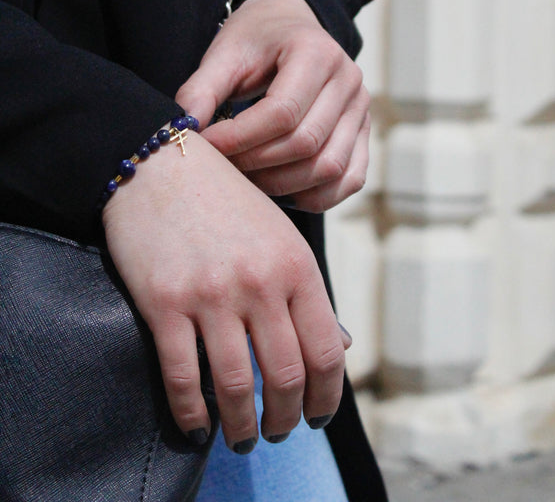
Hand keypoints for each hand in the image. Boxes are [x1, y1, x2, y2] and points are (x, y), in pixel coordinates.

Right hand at [102, 130, 349, 450]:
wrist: (162, 166)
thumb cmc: (228, 203)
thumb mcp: (282, 237)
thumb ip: (309, 292)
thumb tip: (340, 347)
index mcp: (297, 266)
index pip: (326, 350)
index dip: (328, 396)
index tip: (319, 416)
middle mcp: (261, 283)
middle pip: (287, 376)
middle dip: (288, 418)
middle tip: (281, 432)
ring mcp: (212, 295)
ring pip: (237, 386)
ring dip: (242, 427)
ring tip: (243, 439)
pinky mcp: (164, 303)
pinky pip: (182, 378)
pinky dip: (192, 414)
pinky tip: (198, 427)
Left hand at [176, 0, 369, 212]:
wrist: (290, 25)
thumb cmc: (256, 39)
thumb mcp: (224, 52)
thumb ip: (201, 89)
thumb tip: (183, 130)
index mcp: (316, 53)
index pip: (283, 112)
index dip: (240, 138)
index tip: (206, 146)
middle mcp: (348, 81)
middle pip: (306, 143)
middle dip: (257, 164)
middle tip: (222, 168)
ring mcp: (362, 109)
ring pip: (330, 166)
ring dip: (283, 184)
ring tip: (247, 178)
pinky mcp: (364, 133)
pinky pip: (351, 178)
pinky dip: (318, 196)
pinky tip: (282, 190)